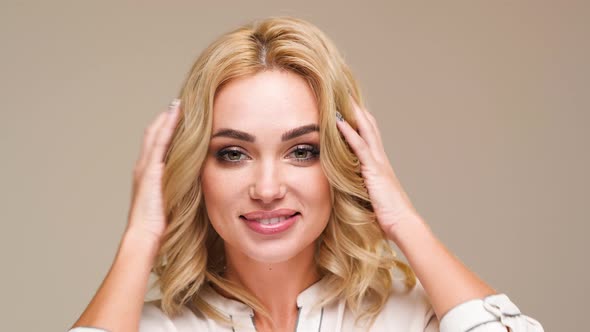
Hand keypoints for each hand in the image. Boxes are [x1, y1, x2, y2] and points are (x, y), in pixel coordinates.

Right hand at [126, 99, 180, 242]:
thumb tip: (196, 186)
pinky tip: (176, 113)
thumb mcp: (172, 203)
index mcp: (148, 175)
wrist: (145, 235)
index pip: (157, 145)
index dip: (166, 130)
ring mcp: (145, 166)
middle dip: (166, 119)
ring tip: (179, 103)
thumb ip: (179, 191)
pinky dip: (167, 125)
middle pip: (154, 134)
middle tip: (179, 103)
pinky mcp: (150, 169)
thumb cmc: (159, 226)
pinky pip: (160, 141)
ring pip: (156, 133)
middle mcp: (144, 166)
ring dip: (167, 117)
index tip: (179, 118)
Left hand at [335, 96, 420, 238]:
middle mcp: (380, 159)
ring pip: (365, 130)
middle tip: (346, 93)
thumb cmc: (388, 215)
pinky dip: (349, 133)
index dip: (361, 121)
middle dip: (357, 109)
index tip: (350, 107)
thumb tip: (350, 187)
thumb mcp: (372, 197)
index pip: (370, 136)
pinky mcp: (374, 170)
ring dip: (353, 113)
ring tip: (341, 98)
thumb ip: (363, 187)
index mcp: (380, 164)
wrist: (402, 223)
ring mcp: (378, 162)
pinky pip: (360, 146)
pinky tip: (339, 122)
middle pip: (369, 126)